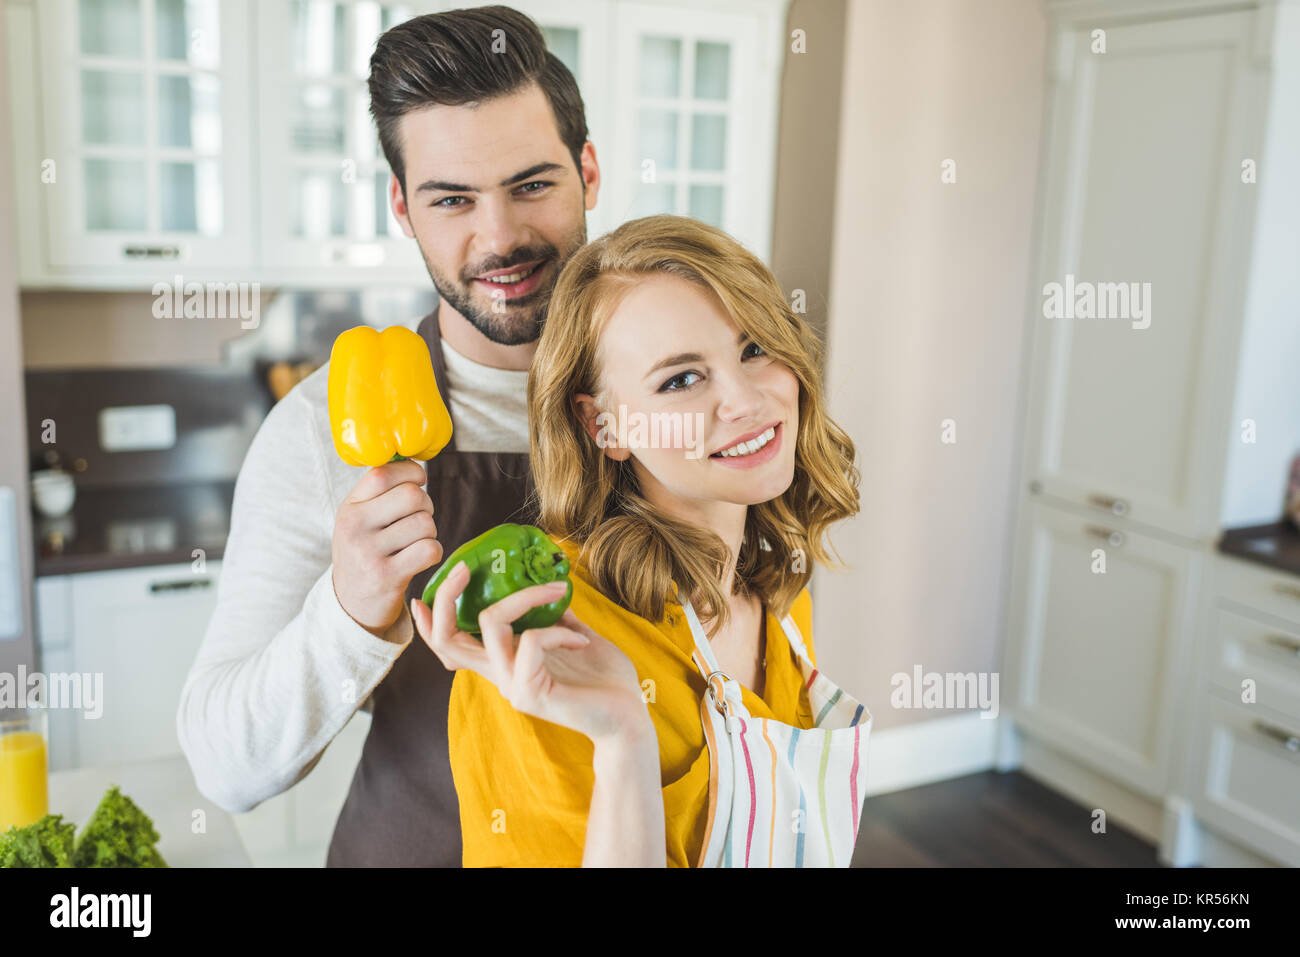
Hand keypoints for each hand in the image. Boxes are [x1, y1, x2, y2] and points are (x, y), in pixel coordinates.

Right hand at [332, 460, 441, 635]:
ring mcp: (369, 553)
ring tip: (415, 541)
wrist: (351, 602)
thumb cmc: (365, 551)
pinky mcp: (387, 576)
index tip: (418, 481)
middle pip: (412, 496)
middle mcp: (354, 527)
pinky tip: (421, 557)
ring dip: (429, 532)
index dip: (411, 472)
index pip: (383, 474)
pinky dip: (433, 551)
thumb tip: (415, 463)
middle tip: (419, 518)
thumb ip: (380, 492)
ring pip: (425, 523)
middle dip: (426, 505)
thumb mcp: (359, 519)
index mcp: (349, 508)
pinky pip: (429, 549)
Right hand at [411, 569, 649, 743]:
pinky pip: (530, 640)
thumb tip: (549, 587)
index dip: (430, 623)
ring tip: (558, 591)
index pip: (451, 647)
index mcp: (506, 664)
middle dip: (448, 597)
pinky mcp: (531, 694)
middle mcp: (501, 677)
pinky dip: (557, 629)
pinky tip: (582, 639)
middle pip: (448, 639)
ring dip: (526, 597)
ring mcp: (513, 687)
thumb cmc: (605, 681)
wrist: (629, 717)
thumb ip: (555, 618)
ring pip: (491, 625)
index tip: (421, 595)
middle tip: (464, 567)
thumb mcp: (575, 637)